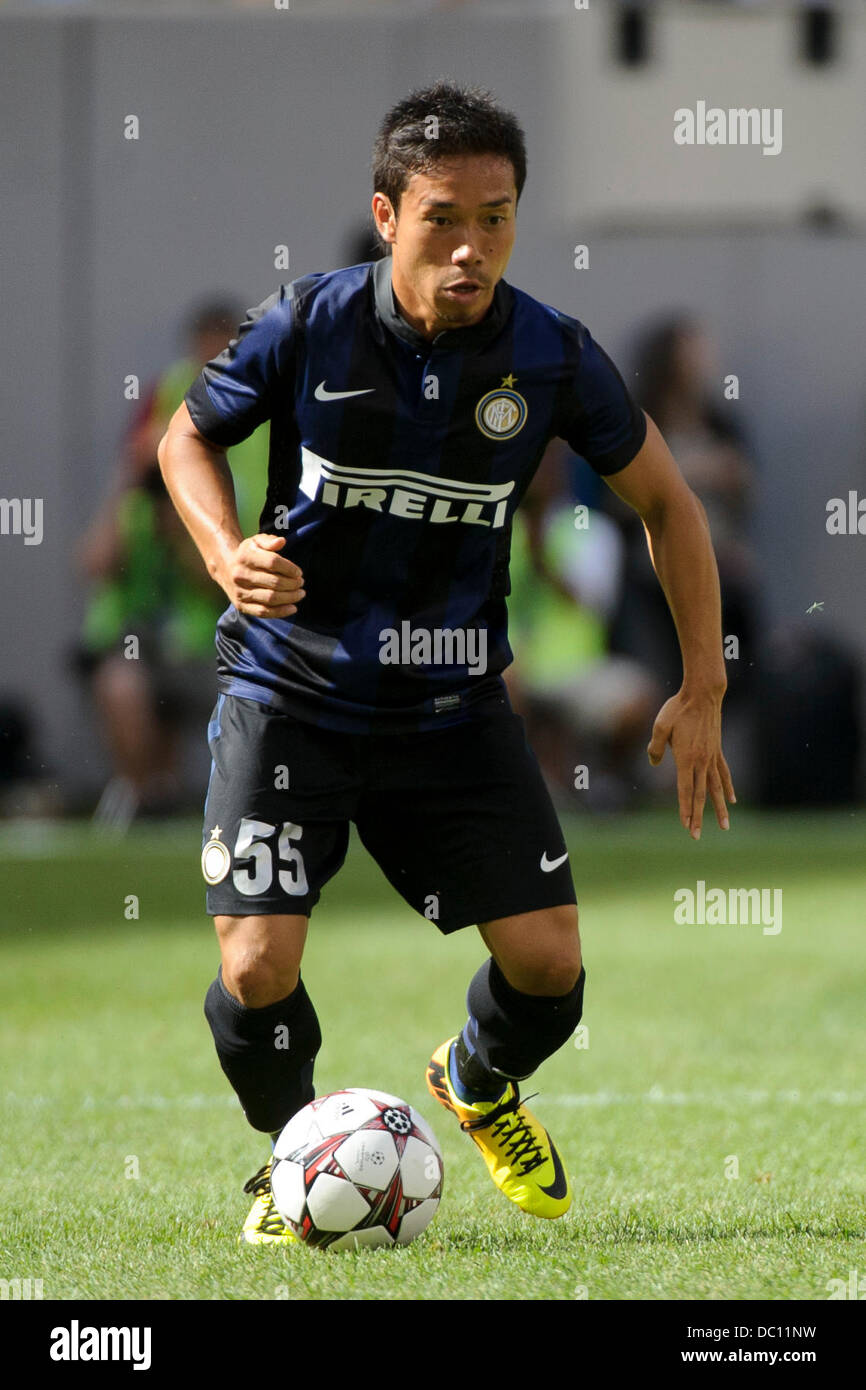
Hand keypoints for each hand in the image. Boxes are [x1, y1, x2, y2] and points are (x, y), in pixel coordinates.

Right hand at [218, 534, 304, 618]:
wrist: (226, 568)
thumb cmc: (248, 554)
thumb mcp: (256, 541)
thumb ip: (269, 541)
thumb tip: (281, 541)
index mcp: (246, 557)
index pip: (273, 562)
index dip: (290, 568)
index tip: (299, 572)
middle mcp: (241, 575)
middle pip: (274, 583)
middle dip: (293, 584)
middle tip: (301, 583)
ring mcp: (240, 592)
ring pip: (271, 599)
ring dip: (290, 598)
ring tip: (300, 594)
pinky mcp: (241, 605)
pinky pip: (263, 612)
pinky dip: (280, 612)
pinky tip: (293, 608)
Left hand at [647, 688, 735, 838]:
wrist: (703, 694)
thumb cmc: (678, 708)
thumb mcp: (660, 725)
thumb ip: (655, 747)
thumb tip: (653, 762)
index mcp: (686, 758)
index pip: (685, 790)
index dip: (685, 809)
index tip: (686, 826)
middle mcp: (701, 761)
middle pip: (700, 795)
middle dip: (698, 818)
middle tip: (696, 837)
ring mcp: (712, 757)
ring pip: (716, 789)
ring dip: (719, 809)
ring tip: (725, 827)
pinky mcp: (717, 751)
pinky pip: (724, 774)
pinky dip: (728, 788)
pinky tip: (732, 800)